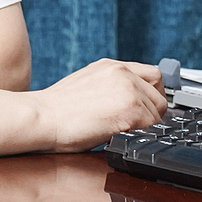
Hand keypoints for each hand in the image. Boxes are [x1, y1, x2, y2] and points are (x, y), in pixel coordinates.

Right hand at [27, 58, 167, 151]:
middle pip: (159, 94)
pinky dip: (140, 135)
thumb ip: (110, 86)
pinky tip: (119, 135)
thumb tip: (126, 100)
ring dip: (145, 125)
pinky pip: (151, 127)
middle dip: (151, 112)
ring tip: (120, 131)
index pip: (152, 74)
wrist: (41, 117)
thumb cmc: (56, 110)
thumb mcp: (86, 85)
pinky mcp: (130, 110)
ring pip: (158, 112)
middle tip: (134, 125)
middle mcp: (123, 73)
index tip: (147, 107)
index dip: (152, 94)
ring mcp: (128, 90)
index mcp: (112, 66)